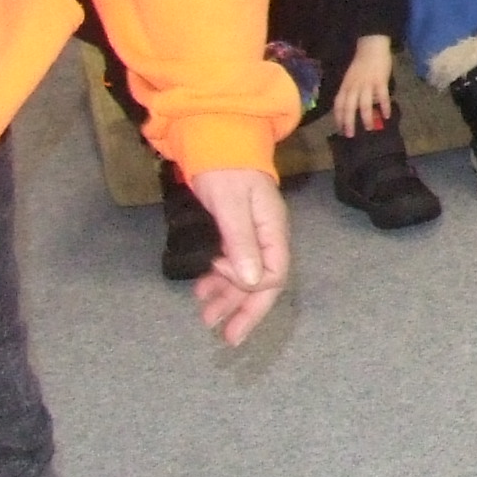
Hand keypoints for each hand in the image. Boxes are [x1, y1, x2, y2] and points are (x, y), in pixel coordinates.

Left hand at [185, 167, 288, 345]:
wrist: (215, 140)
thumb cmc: (225, 169)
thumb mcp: (231, 204)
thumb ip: (241, 242)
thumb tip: (253, 283)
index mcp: (272, 231)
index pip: (274, 274)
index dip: (252, 292)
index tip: (225, 290)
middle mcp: (266, 239)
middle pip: (262, 284)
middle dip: (243, 310)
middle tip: (224, 336)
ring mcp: (250, 238)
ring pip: (244, 279)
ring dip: (226, 299)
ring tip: (205, 317)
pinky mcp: (234, 236)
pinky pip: (231, 267)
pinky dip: (218, 282)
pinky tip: (203, 291)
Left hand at [331, 36, 395, 136]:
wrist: (371, 46)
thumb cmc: (361, 63)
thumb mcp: (351, 77)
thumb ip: (351, 90)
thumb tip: (353, 107)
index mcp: (346, 85)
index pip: (339, 104)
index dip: (338, 117)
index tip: (340, 128)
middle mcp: (354, 86)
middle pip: (349, 107)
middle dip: (348, 122)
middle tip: (350, 135)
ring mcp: (367, 84)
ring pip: (364, 104)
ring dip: (366, 117)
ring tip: (369, 128)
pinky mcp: (380, 81)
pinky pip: (381, 96)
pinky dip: (384, 106)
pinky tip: (387, 115)